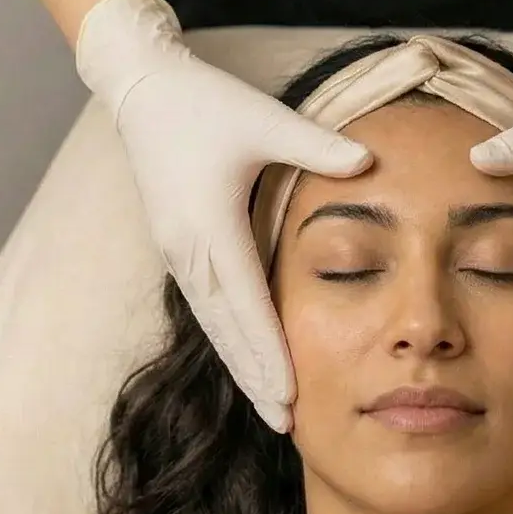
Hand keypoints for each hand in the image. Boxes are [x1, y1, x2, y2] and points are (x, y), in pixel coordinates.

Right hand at [77, 0, 370, 432]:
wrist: (142, 89)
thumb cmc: (206, 102)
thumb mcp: (265, 118)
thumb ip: (317, 145)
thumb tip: (370, 160)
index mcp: (210, 225)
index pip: (246, 303)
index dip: (269, 351)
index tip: (290, 392)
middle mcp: (189, 250)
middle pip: (227, 331)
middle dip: (257, 379)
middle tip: (287, 424)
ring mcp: (179, 253)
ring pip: (214, 327)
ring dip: (242, 369)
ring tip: (272, 410)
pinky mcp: (178, 249)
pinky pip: (208, 309)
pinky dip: (231, 343)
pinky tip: (252, 365)